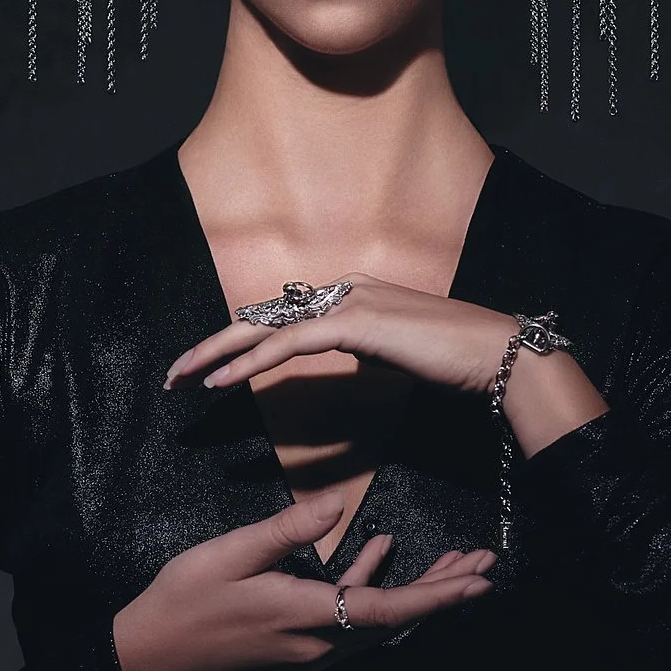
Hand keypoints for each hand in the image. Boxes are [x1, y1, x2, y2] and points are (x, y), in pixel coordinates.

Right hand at [111, 492, 496, 670]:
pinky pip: (351, 615)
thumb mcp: (231, 554)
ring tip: (454, 560)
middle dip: (445, 591)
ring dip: (418, 589)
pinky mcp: (298, 643)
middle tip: (486, 563)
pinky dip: (371, 582)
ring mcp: (310, 649)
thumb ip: (288, 529)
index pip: (387, 609)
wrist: (150, 657)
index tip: (479, 581)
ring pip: (380, 617)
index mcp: (306, 619)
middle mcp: (319, 644)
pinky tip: (383, 547)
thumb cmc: (186, 600)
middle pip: (397, 617)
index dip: (438, 596)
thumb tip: (340, 503)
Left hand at [164, 272, 522, 398]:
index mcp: (350, 294)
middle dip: (212, 346)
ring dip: (218, 355)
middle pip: (262, 318)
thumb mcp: (394, 354)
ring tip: (183, 378)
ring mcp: (349, 302)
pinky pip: (290, 345)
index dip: (239, 344)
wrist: (495, 354)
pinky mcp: (355, 323)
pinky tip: (224, 381)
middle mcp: (343, 289)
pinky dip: (253, 363)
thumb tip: (345, 358)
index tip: (207, 370)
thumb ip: (364, 350)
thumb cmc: (452, 360)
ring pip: (266, 328)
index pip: (280, 320)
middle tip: (175, 373)